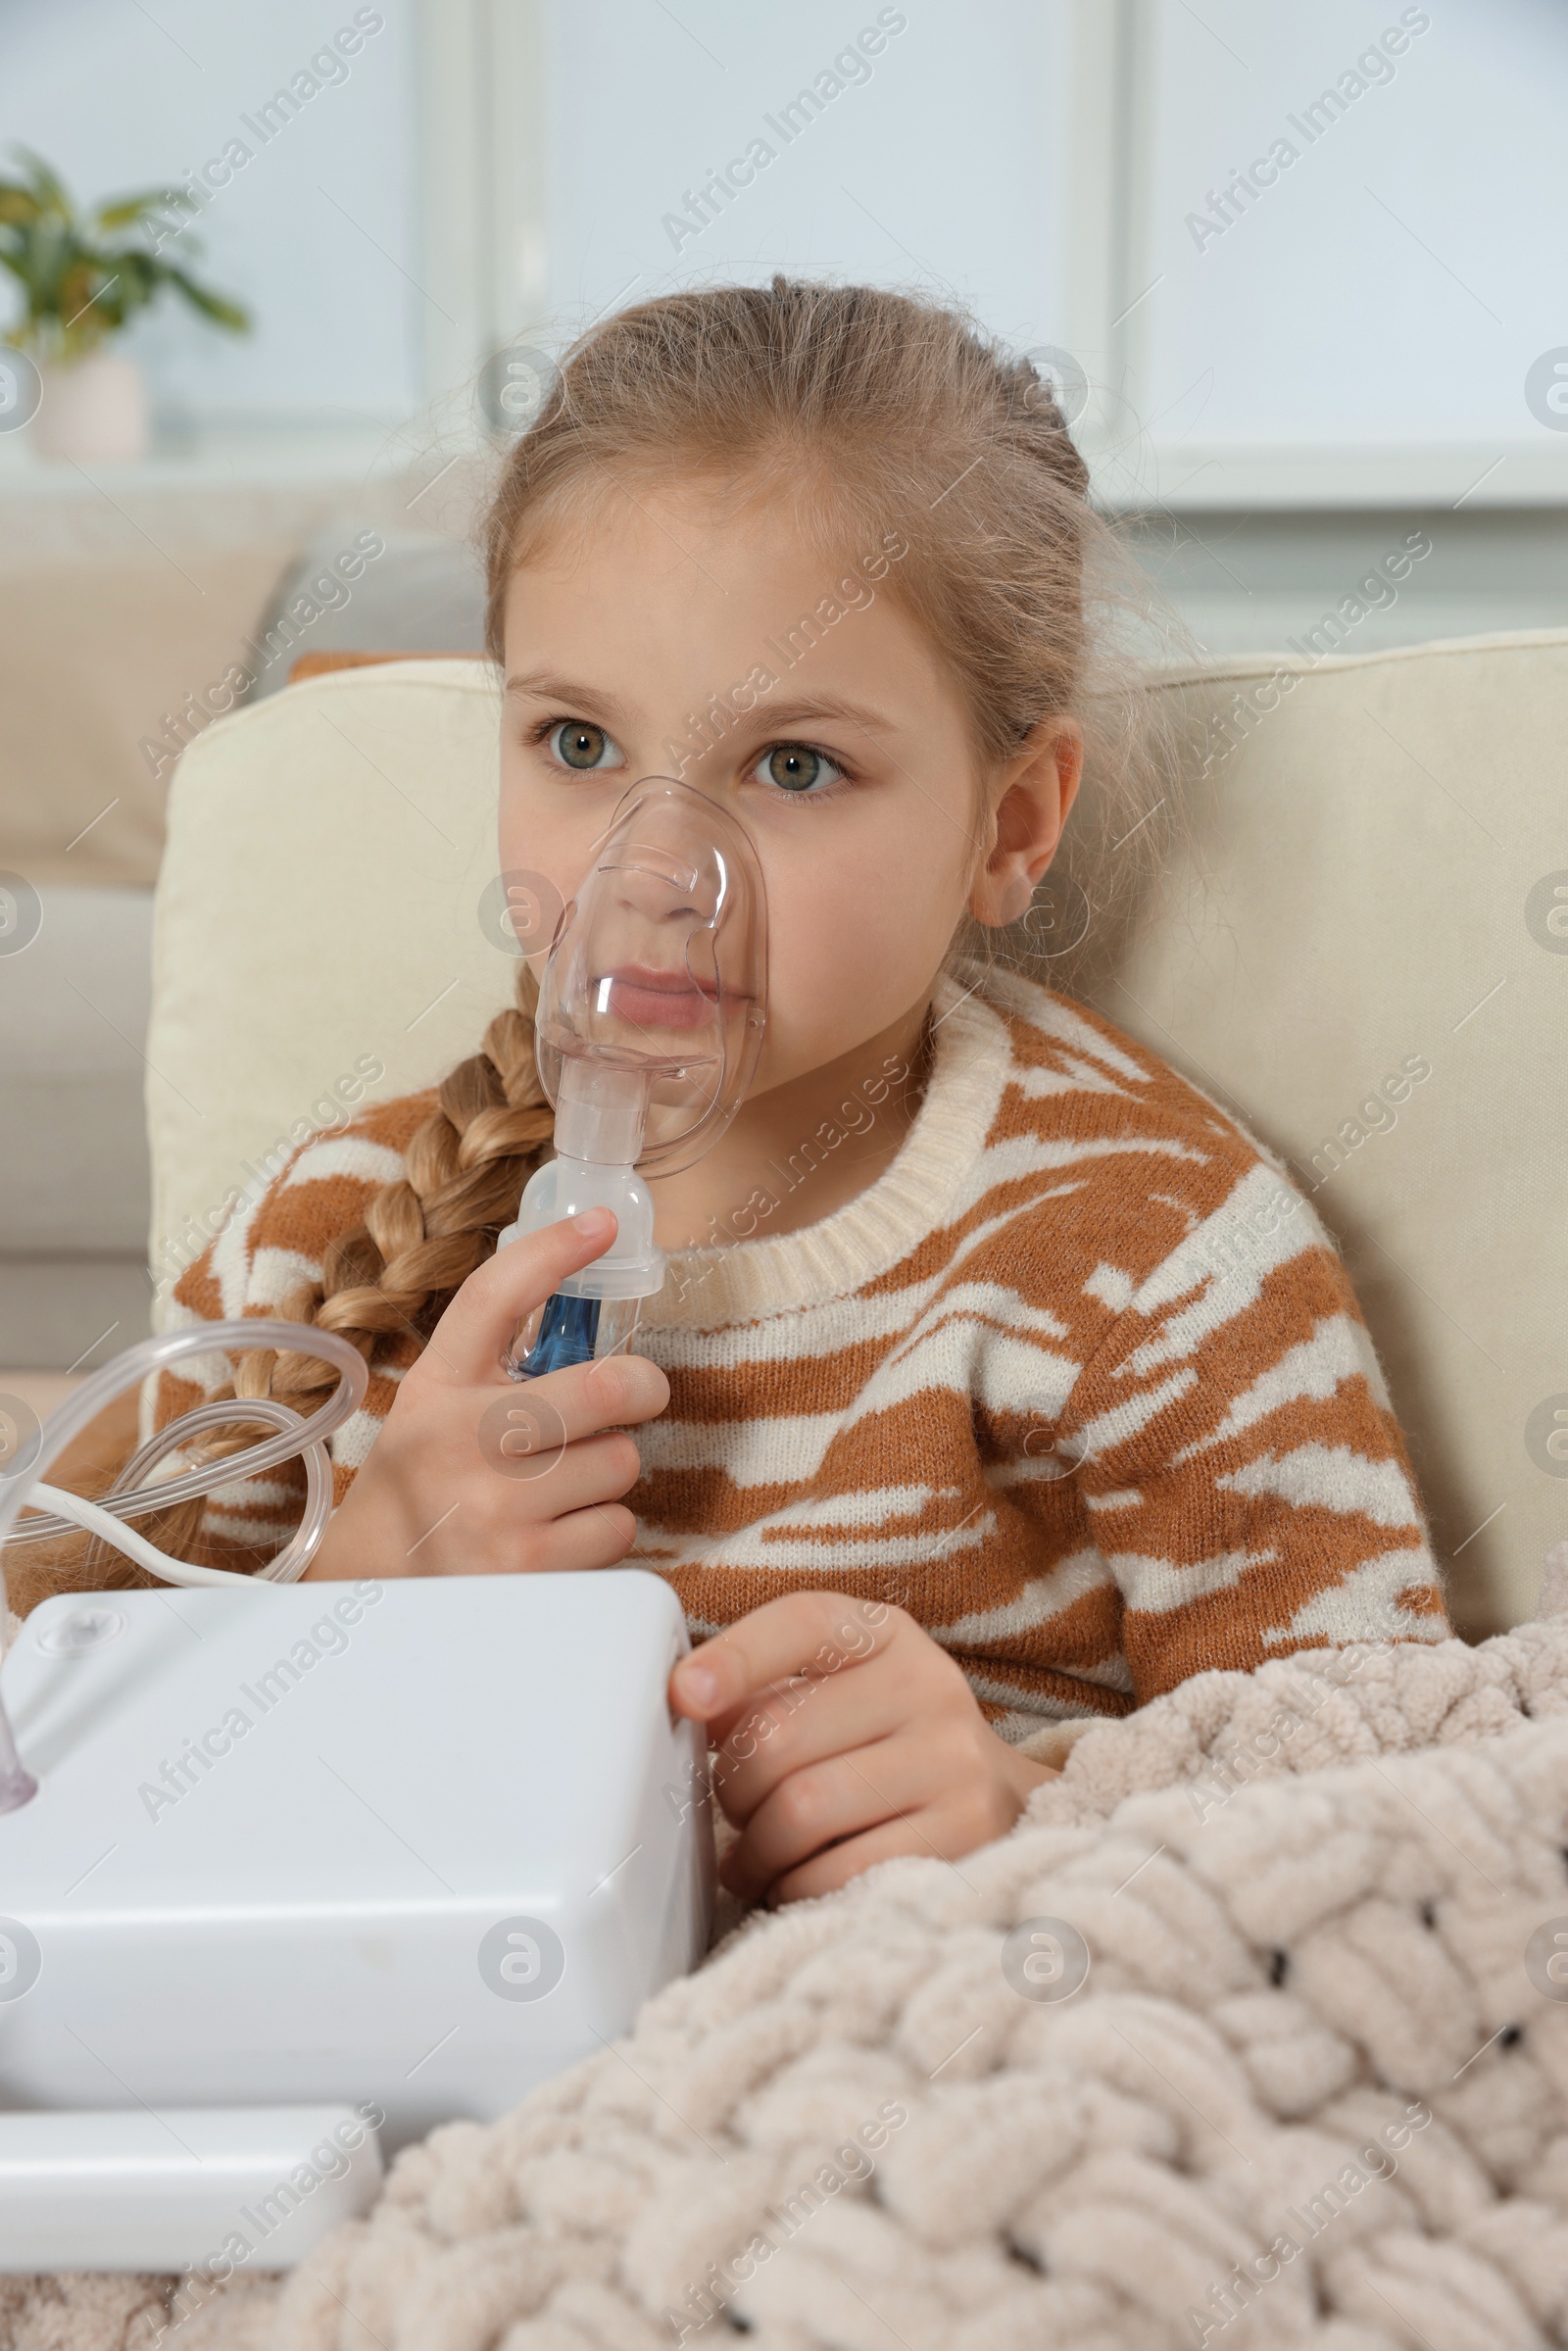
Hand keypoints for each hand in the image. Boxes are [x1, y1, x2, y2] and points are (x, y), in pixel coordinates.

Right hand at [305, 1207, 668, 1580]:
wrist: (374, 1593)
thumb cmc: (425, 1487)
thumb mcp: (436, 1409)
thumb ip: (497, 1363)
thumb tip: (582, 1288)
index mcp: (435, 1387)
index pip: (494, 1296)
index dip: (554, 1250)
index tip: (601, 1223)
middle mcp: (458, 1440)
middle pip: (605, 1386)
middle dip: (639, 1389)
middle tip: (632, 1397)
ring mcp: (492, 1508)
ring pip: (621, 1462)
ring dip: (608, 1475)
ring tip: (558, 1491)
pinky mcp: (527, 1570)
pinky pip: (618, 1527)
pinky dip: (601, 1531)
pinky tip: (555, 1538)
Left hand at [668, 1590, 1055, 1903]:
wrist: (996, 1801)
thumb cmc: (883, 1745)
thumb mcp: (835, 1693)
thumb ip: (761, 1691)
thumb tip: (685, 1703)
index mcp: (885, 1635)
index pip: (800, 1623)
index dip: (734, 1657)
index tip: (683, 1695)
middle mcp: (928, 1685)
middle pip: (779, 1737)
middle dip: (733, 1791)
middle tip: (733, 1815)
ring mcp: (954, 1760)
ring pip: (803, 1810)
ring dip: (757, 1850)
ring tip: (756, 1859)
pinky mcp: (966, 1834)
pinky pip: (840, 1872)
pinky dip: (796, 1888)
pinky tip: (797, 1883)